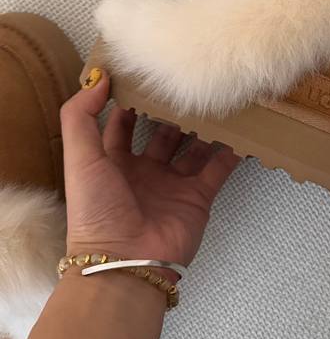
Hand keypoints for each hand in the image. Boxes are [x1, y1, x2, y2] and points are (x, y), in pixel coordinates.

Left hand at [60, 70, 238, 267]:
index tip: (149, 77)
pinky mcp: (198, 197)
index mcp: (113, 163)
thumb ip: (81, 116)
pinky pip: (218, 169)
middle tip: (190, 85)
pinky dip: (231, 152)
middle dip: (175, 112)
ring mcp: (173, 185)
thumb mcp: (79, 158)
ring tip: (219, 100)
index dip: (133, 101)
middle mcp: (144, 172)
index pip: (123, 124)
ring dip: (205, 128)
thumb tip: (98, 78)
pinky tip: (242, 130)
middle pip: (164, 133)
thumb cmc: (97, 211)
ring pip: (194, 147)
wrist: (126, 261)